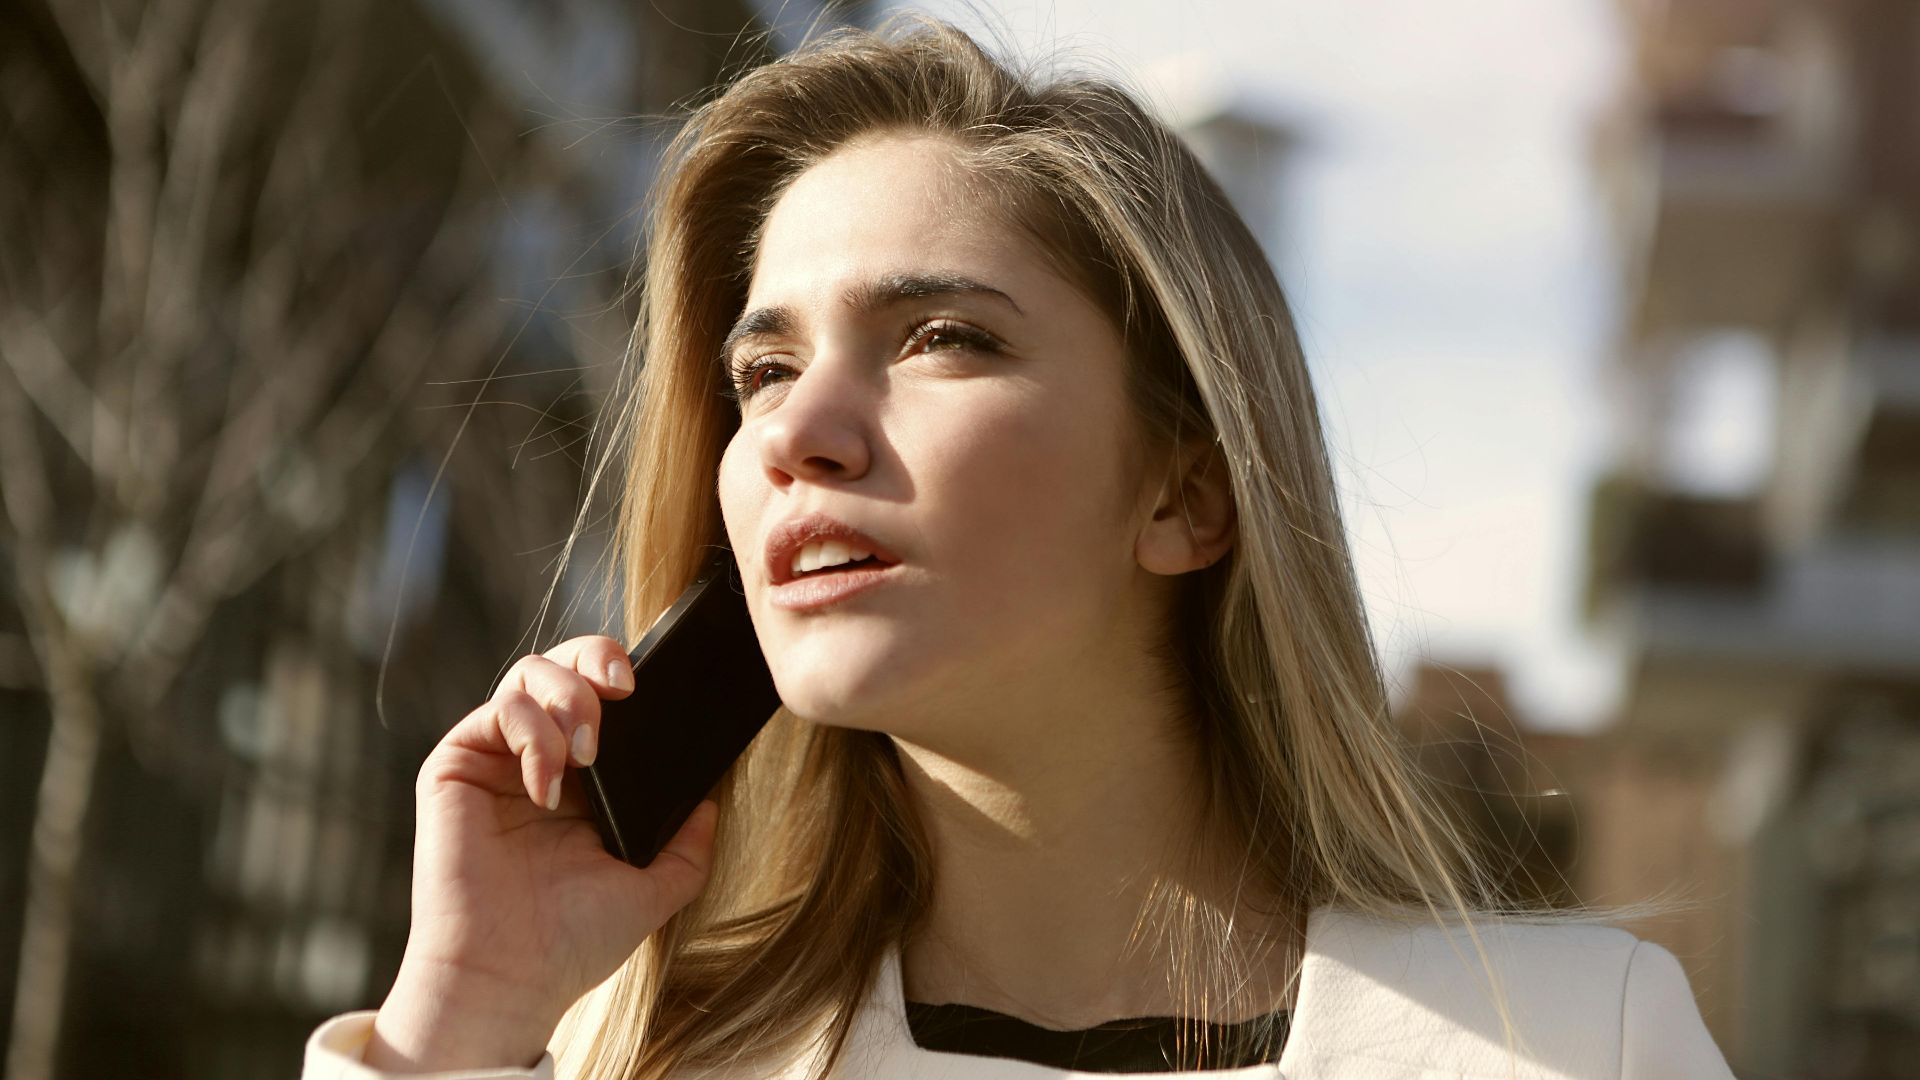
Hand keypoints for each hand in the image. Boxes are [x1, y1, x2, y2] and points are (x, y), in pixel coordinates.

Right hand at [365, 635, 718, 1071]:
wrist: (510, 979)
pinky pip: (496, 711)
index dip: (624, 674)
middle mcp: (536, 759)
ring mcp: (495, 759)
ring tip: (587, 752)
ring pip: (528, 673)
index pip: (602, 696)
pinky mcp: (455, 766)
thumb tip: (709, 804)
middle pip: (563, 665)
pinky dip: (531, 735)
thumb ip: (687, 847)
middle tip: (624, 688)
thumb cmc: (571, 942)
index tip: (651, 689)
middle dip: (596, 657)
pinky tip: (547, 787)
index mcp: (582, 781)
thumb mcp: (651, 889)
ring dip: (568, 697)